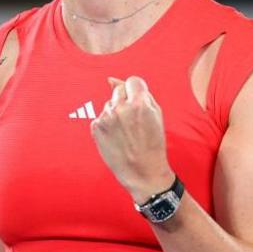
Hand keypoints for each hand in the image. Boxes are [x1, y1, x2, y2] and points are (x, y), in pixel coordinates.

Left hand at [90, 76, 174, 204]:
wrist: (142, 171)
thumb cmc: (152, 144)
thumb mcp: (156, 116)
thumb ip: (140, 94)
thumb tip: (112, 80)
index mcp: (139, 104)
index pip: (132, 81)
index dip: (136, 91)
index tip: (138, 102)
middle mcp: (120, 108)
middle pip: (119, 90)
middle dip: (125, 100)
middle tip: (133, 120)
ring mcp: (106, 118)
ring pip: (109, 104)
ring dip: (116, 112)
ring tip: (125, 132)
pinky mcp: (96, 127)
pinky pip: (101, 116)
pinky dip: (107, 124)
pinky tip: (117, 137)